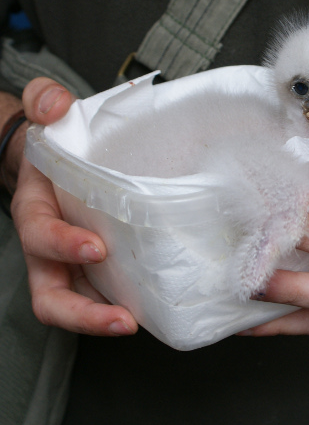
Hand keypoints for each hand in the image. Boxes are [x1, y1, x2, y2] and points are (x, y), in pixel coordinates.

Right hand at [10, 78, 137, 335]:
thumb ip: (44, 99)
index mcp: (35, 209)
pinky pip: (103, 296)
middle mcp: (48, 246)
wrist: (53, 157)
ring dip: (103, 321)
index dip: (63, 245)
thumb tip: (54, 104)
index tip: (96, 247)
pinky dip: (124, 307)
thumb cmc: (55, 139)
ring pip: (75, 306)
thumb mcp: (45, 109)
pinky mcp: (95, 269)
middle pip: (51, 296)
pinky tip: (158, 308)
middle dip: (82, 312)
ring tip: (139, 326)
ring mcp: (70, 264)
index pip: (41, 236)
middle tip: (120, 317)